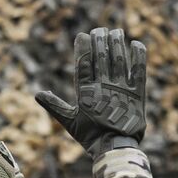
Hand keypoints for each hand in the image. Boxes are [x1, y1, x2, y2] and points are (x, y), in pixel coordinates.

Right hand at [36, 27, 147, 155]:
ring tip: (115, 31)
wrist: (114, 148)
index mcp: (87, 92)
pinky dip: (139, 56)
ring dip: (117, 43)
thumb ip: (55, 106)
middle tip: (100, 29)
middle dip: (100, 40)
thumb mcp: (70, 122)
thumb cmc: (90, 136)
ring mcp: (121, 89)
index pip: (83, 63)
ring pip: (119, 59)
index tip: (82, 35)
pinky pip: (139, 71)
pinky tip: (137, 44)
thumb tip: (38, 94)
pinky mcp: (137, 94)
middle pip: (102, 56)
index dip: (83, 47)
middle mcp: (104, 87)